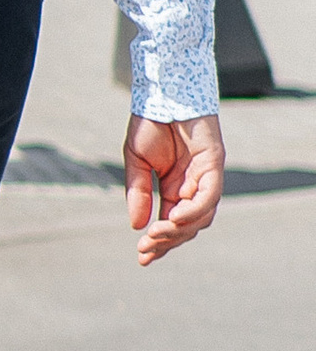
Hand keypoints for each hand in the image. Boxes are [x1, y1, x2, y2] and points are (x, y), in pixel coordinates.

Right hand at [124, 111, 223, 264]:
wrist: (162, 92)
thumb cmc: (150, 123)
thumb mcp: (136, 163)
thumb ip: (137, 193)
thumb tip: (136, 226)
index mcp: (175, 189)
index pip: (171, 224)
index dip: (159, 243)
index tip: (142, 258)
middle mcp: (193, 186)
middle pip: (188, 226)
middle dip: (167, 241)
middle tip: (146, 249)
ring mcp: (206, 175)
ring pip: (201, 216)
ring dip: (179, 230)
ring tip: (156, 234)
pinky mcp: (214, 162)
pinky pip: (209, 195)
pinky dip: (194, 210)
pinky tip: (174, 218)